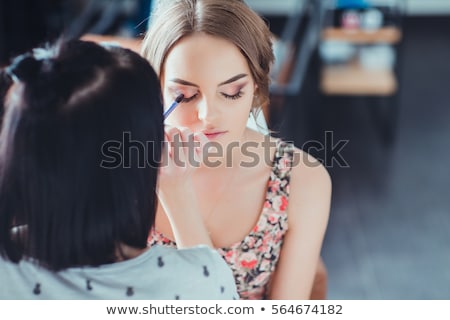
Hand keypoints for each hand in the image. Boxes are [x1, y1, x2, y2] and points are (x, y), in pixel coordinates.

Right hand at [156, 126, 211, 247]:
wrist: (176, 191)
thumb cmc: (158, 175)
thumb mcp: (149, 167)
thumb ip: (149, 150)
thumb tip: (153, 126)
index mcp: (163, 168)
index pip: (160, 139)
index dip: (156, 131)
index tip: (153, 131)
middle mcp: (179, 166)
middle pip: (174, 131)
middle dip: (167, 128)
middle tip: (163, 131)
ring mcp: (191, 163)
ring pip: (187, 132)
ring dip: (179, 130)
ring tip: (173, 136)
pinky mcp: (200, 160)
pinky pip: (200, 137)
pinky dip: (195, 135)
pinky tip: (187, 141)